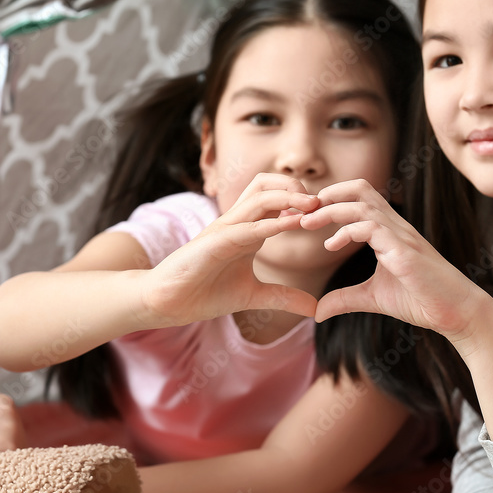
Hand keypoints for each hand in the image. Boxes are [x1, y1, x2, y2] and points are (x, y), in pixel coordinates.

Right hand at [143, 173, 320, 326]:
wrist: (167, 303)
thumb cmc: (204, 293)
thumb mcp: (253, 296)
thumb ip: (283, 297)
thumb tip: (315, 308)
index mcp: (246, 229)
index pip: (273, 197)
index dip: (300, 199)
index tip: (325, 212)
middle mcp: (235, 222)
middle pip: (265, 184)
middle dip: (294, 186)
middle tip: (320, 202)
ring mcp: (223, 229)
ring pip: (258, 197)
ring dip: (288, 198)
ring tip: (312, 206)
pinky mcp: (213, 242)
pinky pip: (246, 226)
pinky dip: (271, 223)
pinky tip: (293, 225)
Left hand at [298, 179, 492, 343]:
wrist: (456, 313)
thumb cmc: (421, 300)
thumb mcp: (373, 298)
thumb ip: (345, 298)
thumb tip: (317, 311)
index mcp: (388, 231)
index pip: (358, 197)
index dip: (330, 199)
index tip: (305, 215)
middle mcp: (395, 226)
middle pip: (359, 189)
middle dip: (327, 194)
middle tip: (300, 211)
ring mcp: (401, 236)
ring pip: (362, 205)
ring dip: (330, 210)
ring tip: (306, 223)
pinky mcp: (404, 252)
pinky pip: (372, 228)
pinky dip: (347, 231)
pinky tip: (331, 245)